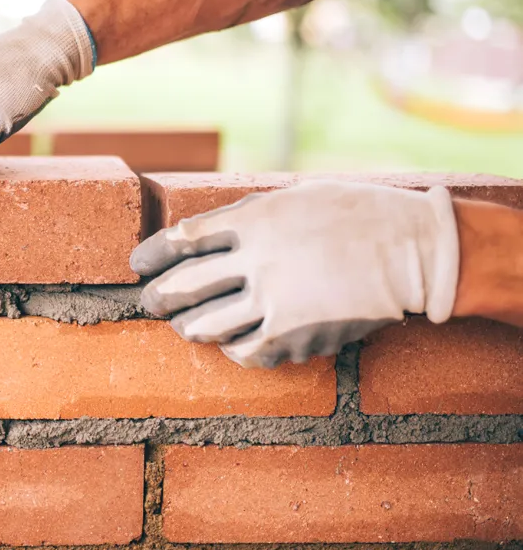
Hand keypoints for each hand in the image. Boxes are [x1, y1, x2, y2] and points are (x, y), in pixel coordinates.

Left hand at [130, 181, 460, 367]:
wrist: (412, 252)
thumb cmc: (354, 215)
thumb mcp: (293, 197)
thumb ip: (247, 215)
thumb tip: (203, 232)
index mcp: (253, 220)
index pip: (181, 239)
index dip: (152, 254)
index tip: (137, 265)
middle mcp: (257, 261)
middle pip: (183, 286)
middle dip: (157, 298)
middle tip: (149, 302)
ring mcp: (274, 302)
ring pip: (204, 326)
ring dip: (187, 327)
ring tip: (184, 325)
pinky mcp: (294, 336)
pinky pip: (244, 352)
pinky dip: (231, 349)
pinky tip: (230, 343)